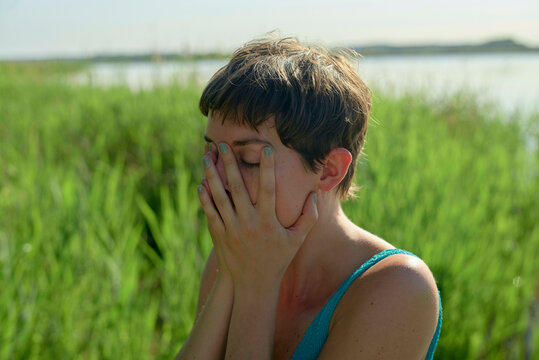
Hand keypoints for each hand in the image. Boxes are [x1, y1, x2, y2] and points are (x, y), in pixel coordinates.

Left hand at [197, 142, 317, 289]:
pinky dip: (205, 198)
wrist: (252, 284)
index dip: (267, 169)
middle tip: (223, 145)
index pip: (267, 189)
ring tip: (206, 157)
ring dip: (212, 175)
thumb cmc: (278, 260)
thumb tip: (314, 195)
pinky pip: (210, 212)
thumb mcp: (297, 240)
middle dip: (229, 164)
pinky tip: (201, 183)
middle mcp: (248, 223)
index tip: (265, 150)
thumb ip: (309, 218)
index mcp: (267, 221)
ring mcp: (231, 229)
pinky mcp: (219, 235)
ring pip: (219, 197)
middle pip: (237, 188)